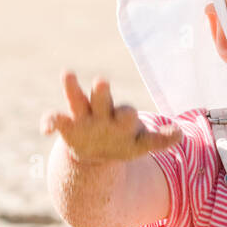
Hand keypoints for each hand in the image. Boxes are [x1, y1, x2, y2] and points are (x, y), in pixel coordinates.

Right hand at [39, 71, 181, 162]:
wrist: (95, 154)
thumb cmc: (122, 143)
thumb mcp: (141, 145)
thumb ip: (160, 140)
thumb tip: (180, 134)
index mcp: (121, 117)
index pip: (126, 113)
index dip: (127, 115)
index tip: (130, 116)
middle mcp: (102, 112)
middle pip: (102, 99)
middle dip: (102, 92)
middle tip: (102, 81)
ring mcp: (82, 117)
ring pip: (76, 99)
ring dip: (72, 87)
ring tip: (67, 73)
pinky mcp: (66, 126)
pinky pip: (54, 119)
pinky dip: (48, 122)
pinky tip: (45, 130)